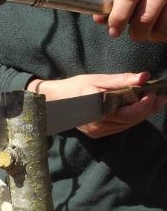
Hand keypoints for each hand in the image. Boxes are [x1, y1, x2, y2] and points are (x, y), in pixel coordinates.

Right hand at [27, 72, 166, 137]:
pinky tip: (140, 109)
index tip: (154, 93)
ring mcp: (97, 131)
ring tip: (155, 102)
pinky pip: (120, 127)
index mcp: (97, 110)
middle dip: (148, 109)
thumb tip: (144, 77)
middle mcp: (98, 125)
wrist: (55, 101)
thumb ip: (121, 80)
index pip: (127, 113)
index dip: (143, 105)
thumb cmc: (75, 87)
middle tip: (162, 97)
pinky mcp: (97, 134)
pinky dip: (132, 118)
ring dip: (143, 114)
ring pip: (127, 125)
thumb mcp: (97, 79)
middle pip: (130, 120)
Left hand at [94, 0, 166, 42]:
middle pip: (144, 17)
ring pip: (160, 26)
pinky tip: (164, 23)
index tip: (113, 32)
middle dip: (137, 32)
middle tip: (136, 33)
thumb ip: (115, 6)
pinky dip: (164, 34)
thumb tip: (99, 18)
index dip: (118, 17)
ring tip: (154, 25)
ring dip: (154, 34)